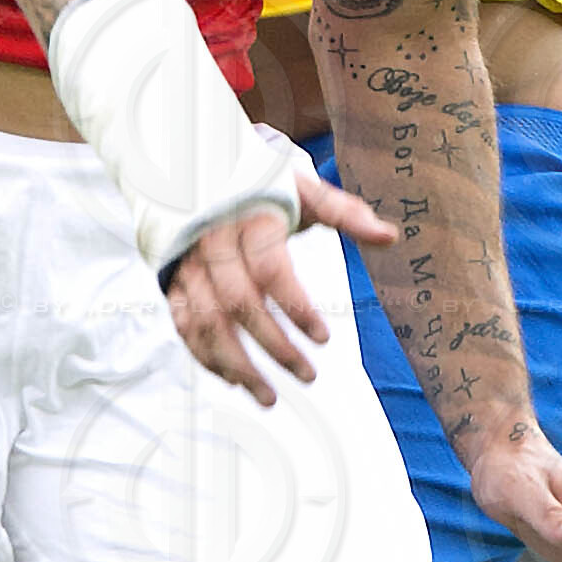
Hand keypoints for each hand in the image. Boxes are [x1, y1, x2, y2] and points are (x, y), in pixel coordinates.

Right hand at [164, 168, 394, 406]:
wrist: (188, 164)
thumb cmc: (256, 180)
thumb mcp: (299, 187)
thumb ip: (343, 212)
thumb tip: (390, 237)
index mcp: (248, 218)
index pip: (271, 271)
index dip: (296, 308)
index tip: (324, 340)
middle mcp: (212, 243)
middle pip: (238, 304)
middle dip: (273, 346)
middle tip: (308, 376)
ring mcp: (187, 264)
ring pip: (206, 323)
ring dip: (237, 366)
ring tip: (269, 397)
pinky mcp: (171, 280)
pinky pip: (184, 326)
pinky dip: (206, 357)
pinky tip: (235, 381)